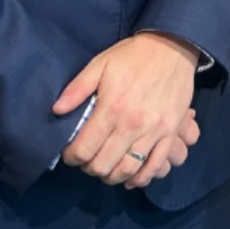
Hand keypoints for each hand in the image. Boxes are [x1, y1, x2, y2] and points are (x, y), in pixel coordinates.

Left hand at [54, 32, 201, 188]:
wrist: (172, 49)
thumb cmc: (132, 57)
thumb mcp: (99, 64)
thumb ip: (77, 89)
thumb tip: (57, 110)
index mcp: (111, 108)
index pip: (85, 148)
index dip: (72, 157)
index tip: (69, 155)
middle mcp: (132, 125)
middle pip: (104, 164)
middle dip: (89, 169)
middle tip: (86, 162)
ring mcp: (154, 132)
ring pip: (128, 170)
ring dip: (112, 177)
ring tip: (105, 171)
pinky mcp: (170, 134)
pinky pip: (155, 166)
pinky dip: (141, 179)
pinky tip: (130, 179)